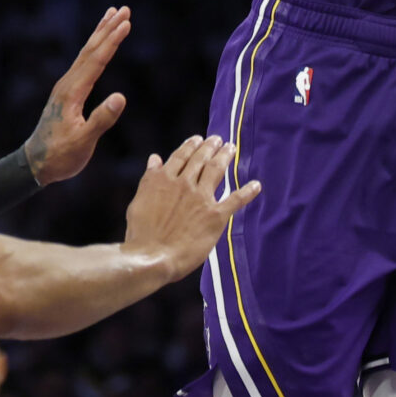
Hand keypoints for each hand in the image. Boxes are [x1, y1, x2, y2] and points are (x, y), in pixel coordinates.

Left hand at [23, 8, 132, 185]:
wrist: (34, 164)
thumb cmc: (60, 156)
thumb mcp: (83, 142)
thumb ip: (101, 120)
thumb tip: (121, 97)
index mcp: (73, 92)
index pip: (96, 60)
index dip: (112, 41)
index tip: (127, 23)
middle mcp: (67, 84)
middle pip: (90, 49)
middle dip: (108, 28)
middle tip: (125, 9)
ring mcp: (66, 86)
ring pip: (86, 53)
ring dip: (100, 33)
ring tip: (112, 15)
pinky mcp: (67, 92)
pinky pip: (83, 63)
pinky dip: (94, 48)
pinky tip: (98, 46)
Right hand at [123, 136, 259, 276]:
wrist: (152, 257)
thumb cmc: (141, 235)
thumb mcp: (139, 201)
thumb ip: (150, 179)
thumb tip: (154, 158)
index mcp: (164, 180)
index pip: (181, 156)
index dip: (191, 145)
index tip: (198, 139)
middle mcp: (184, 184)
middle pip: (201, 159)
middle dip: (210, 146)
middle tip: (218, 139)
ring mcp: (201, 198)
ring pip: (216, 170)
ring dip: (225, 157)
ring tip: (230, 148)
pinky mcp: (216, 216)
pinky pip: (235, 199)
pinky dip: (248, 191)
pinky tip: (256, 185)